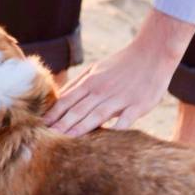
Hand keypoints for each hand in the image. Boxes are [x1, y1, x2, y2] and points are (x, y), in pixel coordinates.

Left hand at [43, 9, 194, 135]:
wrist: (153, 53)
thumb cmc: (121, 64)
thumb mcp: (95, 70)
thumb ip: (77, 85)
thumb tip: (57, 99)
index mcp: (90, 82)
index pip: (66, 100)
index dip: (53, 114)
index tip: (40, 126)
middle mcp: (102, 90)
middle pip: (78, 110)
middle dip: (61, 125)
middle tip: (47, 139)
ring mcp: (121, 98)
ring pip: (96, 116)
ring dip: (81, 129)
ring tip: (67, 141)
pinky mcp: (139, 105)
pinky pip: (125, 121)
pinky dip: (115, 130)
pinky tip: (105, 140)